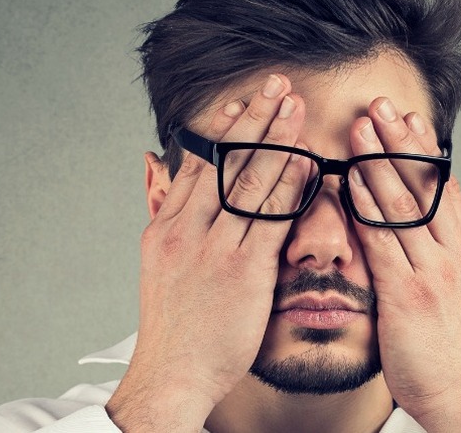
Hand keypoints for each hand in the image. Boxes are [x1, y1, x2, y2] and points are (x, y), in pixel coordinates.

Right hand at [106, 74, 311, 431]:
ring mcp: (215, 248)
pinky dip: (291, 188)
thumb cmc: (172, 323)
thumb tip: (152, 166)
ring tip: (295, 110)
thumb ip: (162, 210)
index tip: (241, 103)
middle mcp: (187, 230)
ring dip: (277, 141)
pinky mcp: (244, 271)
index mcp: (166, 227)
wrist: (171, 372)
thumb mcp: (156, 260)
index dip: (222, 130)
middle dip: (254, 119)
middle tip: (276, 87)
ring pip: (249, 182)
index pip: (196, 164)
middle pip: (224, 162)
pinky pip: (273, 219)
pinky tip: (307, 164)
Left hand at [347, 97, 460, 431]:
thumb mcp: (450, 289)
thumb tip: (409, 220)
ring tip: (363, 127)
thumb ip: (432, 251)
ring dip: (381, 161)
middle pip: (427, 184)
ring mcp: (434, 272)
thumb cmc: (447, 346)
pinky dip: (366, 206)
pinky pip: (384, 241)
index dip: (424, 149)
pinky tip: (351, 182)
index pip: (443, 186)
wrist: (460, 394)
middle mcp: (454, 252)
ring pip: (405, 204)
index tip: (407, 117)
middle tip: (381, 105)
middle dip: (401, 140)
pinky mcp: (409, 293)